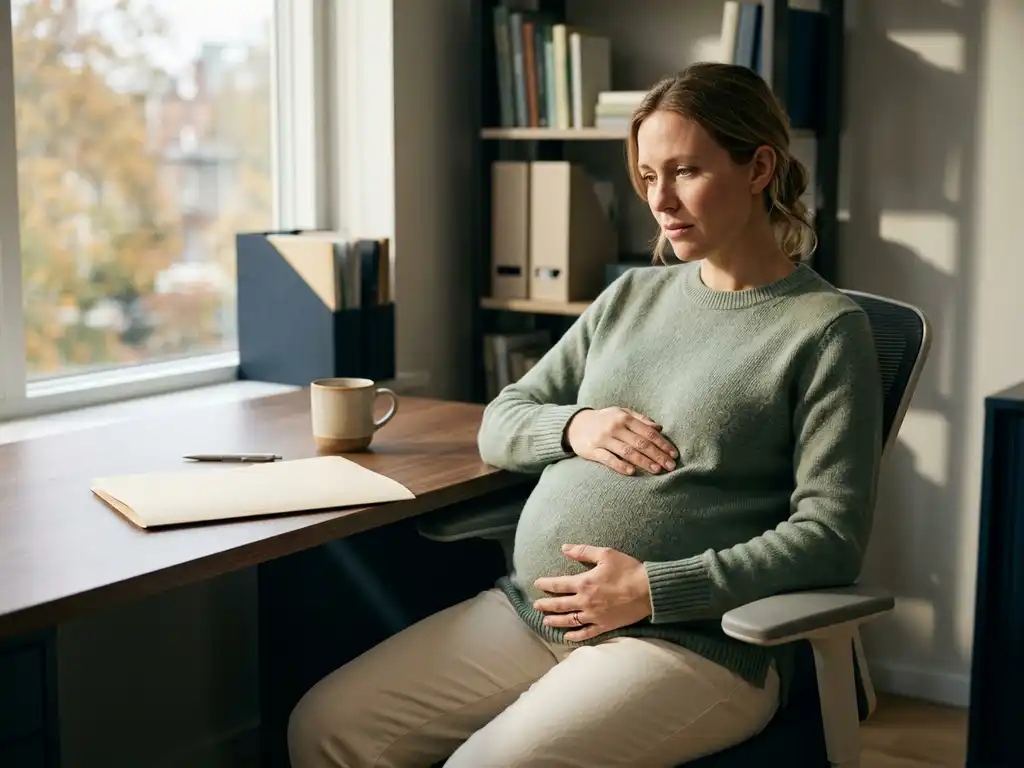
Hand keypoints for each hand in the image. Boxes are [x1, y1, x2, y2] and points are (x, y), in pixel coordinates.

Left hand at [533, 544, 651, 641]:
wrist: (648, 590)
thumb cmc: (628, 569)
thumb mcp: (605, 554)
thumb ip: (583, 551)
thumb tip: (564, 548)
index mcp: (584, 583)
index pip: (558, 585)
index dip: (545, 585)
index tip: (536, 584)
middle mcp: (585, 601)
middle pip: (560, 604)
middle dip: (546, 605)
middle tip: (535, 606)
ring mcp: (594, 615)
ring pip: (569, 620)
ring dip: (555, 621)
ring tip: (545, 622)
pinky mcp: (604, 625)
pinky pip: (586, 633)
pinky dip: (575, 636)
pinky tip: (567, 636)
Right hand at [565, 407, 676, 474]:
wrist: (575, 424)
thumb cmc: (604, 419)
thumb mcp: (621, 413)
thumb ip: (640, 419)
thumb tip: (660, 428)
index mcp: (624, 417)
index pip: (648, 432)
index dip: (662, 443)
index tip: (674, 454)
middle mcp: (614, 427)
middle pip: (640, 443)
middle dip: (658, 455)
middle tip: (671, 466)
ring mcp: (603, 439)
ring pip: (627, 451)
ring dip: (644, 462)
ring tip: (657, 470)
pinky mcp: (592, 450)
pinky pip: (608, 459)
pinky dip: (620, 465)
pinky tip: (632, 472)